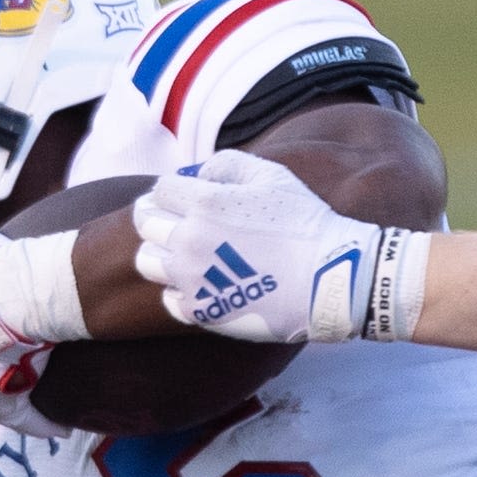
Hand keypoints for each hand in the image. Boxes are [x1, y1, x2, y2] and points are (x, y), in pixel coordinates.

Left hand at [129, 150, 425, 344]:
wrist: (329, 279)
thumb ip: (227, 164)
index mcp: (204, 203)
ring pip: (148, 262)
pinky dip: (180, 290)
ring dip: (162, 254)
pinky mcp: (200, 311)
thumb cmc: (305, 222)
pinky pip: (168, 298)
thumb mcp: (271, 176)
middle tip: (177, 224)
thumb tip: (199, 173)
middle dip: (158, 218)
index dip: (171, 191)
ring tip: (187, 256)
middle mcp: (189, 239)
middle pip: (146, 223)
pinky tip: (204, 285)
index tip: (184, 199)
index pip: (159, 190)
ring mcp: (191, 278)